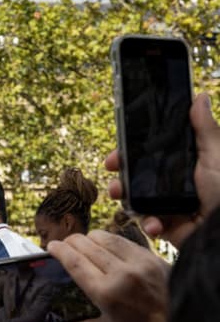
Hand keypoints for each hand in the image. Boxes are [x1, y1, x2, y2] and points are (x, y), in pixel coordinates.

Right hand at [48, 230, 169, 321]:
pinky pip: (125, 241)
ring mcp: (139, 263)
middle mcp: (122, 274)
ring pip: (105, 238)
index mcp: (107, 294)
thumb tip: (66, 321)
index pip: (74, 261)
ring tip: (82, 242)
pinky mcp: (153, 258)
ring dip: (89, 238)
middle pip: (86, 245)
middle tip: (64, 245)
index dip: (59, 250)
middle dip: (71, 242)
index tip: (51, 246)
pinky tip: (105, 245)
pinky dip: (111, 240)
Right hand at [106, 93, 219, 247]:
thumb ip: (204, 129)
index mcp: (180, 166)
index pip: (148, 156)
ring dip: (125, 199)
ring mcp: (166, 206)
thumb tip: (200, 96)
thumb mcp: (215, 155)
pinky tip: (155, 223)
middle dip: (119, 177)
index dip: (129, 154)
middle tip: (112, 174)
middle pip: (135, 177)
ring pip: (135, 200)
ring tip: (120, 195)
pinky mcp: (166, 226)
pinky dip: (148, 223)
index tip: (116, 155)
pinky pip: (148, 222)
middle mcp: (170, 185)